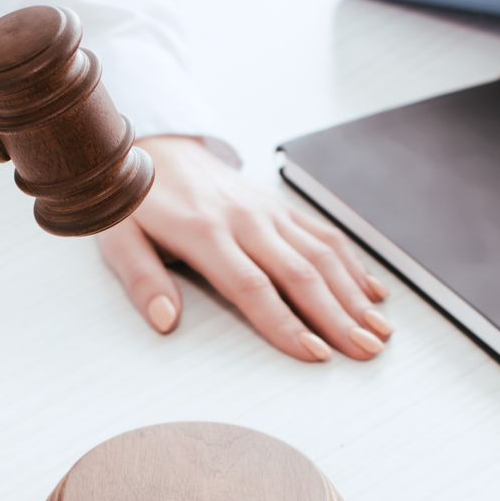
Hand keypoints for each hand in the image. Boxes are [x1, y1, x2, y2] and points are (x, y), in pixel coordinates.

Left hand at [99, 136, 392, 362]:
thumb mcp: (119, 239)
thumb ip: (142, 281)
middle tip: (365, 351)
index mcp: (205, 232)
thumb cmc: (137, 201)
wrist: (155, 146)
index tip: (314, 353)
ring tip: (380, 330)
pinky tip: (374, 294)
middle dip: (338, 317)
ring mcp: (268, 212)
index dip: (286, 323)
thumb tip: (165, 322)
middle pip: (301, 274)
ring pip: (323, 255)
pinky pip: (325, 235)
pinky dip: (353, 265)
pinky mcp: (281, 207)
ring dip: (355, 295)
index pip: (253, 287)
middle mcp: (246, 220)